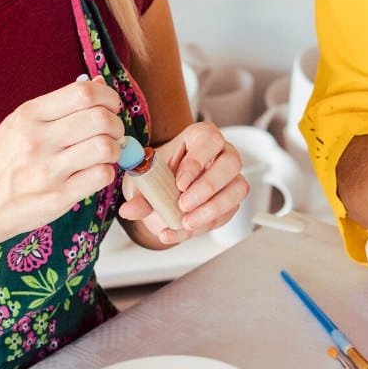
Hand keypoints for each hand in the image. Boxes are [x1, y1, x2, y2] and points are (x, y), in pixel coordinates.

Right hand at [0, 77, 124, 248]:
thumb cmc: (4, 161)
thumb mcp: (20, 124)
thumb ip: (60, 105)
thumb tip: (98, 83)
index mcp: (29, 115)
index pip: (84, 94)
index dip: (108, 97)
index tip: (110, 106)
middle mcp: (37, 140)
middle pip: (100, 119)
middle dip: (116, 124)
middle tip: (112, 132)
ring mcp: (48, 171)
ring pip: (106, 148)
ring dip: (115, 149)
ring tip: (105, 153)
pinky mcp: (58, 197)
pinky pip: (102, 176)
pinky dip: (106, 172)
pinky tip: (94, 172)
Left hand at [119, 121, 246, 242]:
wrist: (160, 191)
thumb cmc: (158, 175)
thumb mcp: (144, 180)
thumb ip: (140, 194)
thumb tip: (130, 210)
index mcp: (201, 137)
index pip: (209, 140)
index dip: (197, 162)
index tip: (179, 184)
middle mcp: (222, 154)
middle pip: (231, 162)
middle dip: (207, 187)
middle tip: (183, 204)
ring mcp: (230, 178)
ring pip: (238, 188)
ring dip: (212, 209)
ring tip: (184, 222)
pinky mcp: (231, 201)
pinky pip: (226, 213)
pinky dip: (201, 226)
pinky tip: (178, 231)